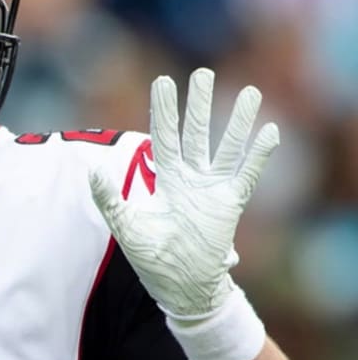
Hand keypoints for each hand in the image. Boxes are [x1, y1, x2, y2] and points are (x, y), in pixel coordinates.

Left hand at [88, 68, 278, 318]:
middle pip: (196, 133)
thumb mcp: (125, 226)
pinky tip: (269, 131)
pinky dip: (259, 154)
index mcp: (165, 178)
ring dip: (237, 121)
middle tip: (204, 73)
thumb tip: (91, 171)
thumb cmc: (152, 258)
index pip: (164, 136)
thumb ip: (109, 198)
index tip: (164, 81)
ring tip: (250, 92)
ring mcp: (213, 189)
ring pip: (227, 147)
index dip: (164, 110)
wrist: (180, 286)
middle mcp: (191, 178)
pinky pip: (248, 174)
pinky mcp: (231, 205)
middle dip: (199, 104)